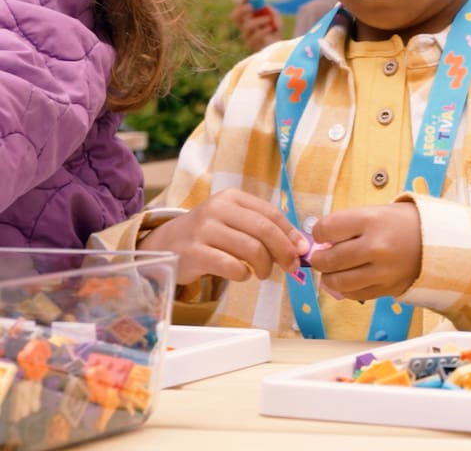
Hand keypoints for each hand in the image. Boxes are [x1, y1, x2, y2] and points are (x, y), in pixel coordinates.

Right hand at [139, 189, 307, 284]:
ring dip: (265, 266)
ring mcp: (203, 230)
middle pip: (264, 230)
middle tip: (290, 267)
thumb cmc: (209, 235)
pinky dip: (243, 274)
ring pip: (250, 248)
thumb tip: (301, 246)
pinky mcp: (193, 253)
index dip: (291, 234)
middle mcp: (217, 209)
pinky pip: (230, 266)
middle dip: (283, 251)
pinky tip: (242, 275)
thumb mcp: (234, 223)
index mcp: (232, 197)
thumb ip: (264, 229)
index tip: (302, 250)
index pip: (271, 213)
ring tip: (263, 273)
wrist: (165, 245)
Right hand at [231, 0, 281, 51]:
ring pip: (246, 26)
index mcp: (248, 18)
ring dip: (258, 20)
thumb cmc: (275, 31)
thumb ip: (271, 12)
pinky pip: (255, 36)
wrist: (280, 46)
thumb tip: (264, 6)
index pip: (240, 8)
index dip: (243, 0)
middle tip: (251, 6)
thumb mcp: (276, 18)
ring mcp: (247, 37)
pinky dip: (263, 30)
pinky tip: (270, 28)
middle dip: (241, 10)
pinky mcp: (252, 45)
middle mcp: (244, 27)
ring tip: (268, 19)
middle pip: (235, 17)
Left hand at [308, 202, 422, 300]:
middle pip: (329, 258)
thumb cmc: (404, 223)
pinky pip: (354, 294)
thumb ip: (349, 225)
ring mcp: (382, 270)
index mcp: (371, 220)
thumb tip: (321, 243)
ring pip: (338, 281)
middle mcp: (376, 246)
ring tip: (332, 270)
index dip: (319, 232)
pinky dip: (345, 289)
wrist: (438, 241)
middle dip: (319, 258)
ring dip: (329, 277)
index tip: (323, 234)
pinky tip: (348, 279)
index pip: (326, 229)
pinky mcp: (388, 288)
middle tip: (321, 256)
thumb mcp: (378, 212)